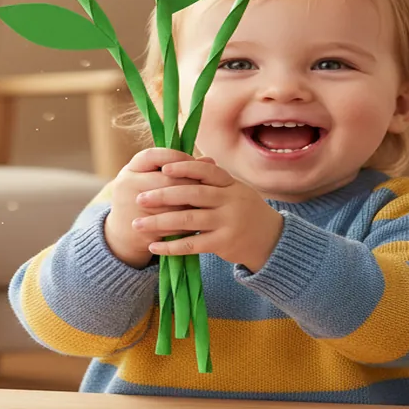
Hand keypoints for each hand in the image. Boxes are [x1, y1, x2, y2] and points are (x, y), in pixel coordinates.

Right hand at [103, 148, 201, 268]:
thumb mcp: (151, 177)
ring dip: (192, 204)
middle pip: (166, 180)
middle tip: (208, 185)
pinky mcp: (142, 229)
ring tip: (208, 202)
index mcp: (130, 170)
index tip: (193, 161)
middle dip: (190, 183)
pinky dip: (188, 223)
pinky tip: (200, 220)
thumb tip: (210, 161)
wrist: (121, 232)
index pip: (153, 156)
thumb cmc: (144, 197)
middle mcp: (127, 186)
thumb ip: (177, 167)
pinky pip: (172, 225)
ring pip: (172, 205)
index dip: (176, 157)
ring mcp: (132, 209)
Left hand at [133, 159, 284, 271]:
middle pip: (193, 195)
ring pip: (188, 220)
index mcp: (230, 184)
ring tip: (138, 224)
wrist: (270, 239)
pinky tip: (154, 246)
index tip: (162, 168)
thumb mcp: (233, 190)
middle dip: (163, 196)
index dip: (184, 168)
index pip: (206, 172)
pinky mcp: (224, 244)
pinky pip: (192, 244)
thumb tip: (177, 162)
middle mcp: (230, 201)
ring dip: (160, 222)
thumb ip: (210, 179)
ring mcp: (228, 222)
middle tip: (140, 198)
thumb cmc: (243, 209)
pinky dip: (171, 246)